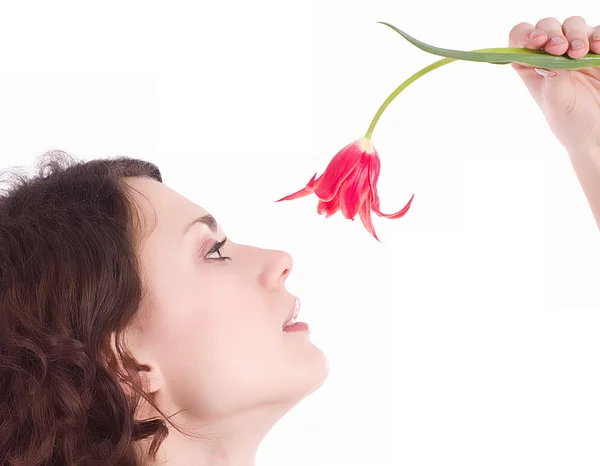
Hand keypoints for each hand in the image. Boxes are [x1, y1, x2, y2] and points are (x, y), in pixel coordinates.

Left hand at [509, 16, 599, 153]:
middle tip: (560, 49)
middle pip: (547, 27)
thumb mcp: (556, 102)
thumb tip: (548, 59)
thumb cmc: (569, 122)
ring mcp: (575, 50)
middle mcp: (551, 54)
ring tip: (580, 53)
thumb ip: (552, 79)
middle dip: (553, 33)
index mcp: (531, 66)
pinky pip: (597, 32)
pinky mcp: (596, 50)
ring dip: (576, 34)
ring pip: (572, 25)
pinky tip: (597, 49)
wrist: (596, 131)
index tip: (537, 40)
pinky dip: (598, 36)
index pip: (520, 40)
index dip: (525, 35)